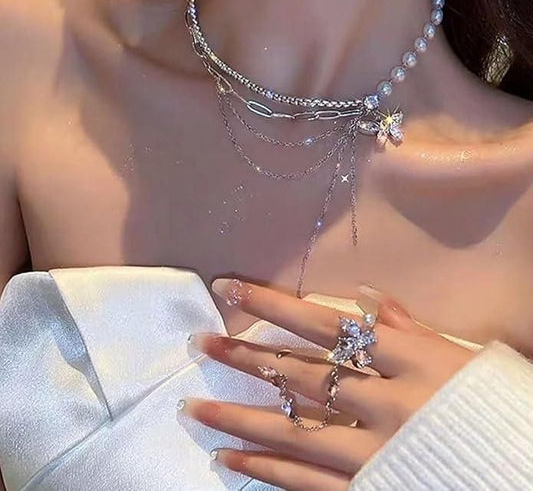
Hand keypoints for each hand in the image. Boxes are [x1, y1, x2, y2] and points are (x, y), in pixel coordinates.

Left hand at [181, 280, 473, 490]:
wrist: (523, 474)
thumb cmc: (494, 410)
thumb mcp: (460, 358)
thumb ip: (409, 327)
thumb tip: (361, 294)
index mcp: (411, 362)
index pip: (327, 326)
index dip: (274, 306)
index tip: (230, 289)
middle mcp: (386, 404)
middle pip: (300, 375)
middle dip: (245, 357)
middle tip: (200, 343)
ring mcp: (373, 454)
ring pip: (291, 431)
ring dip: (237, 418)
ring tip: (191, 408)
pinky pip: (304, 484)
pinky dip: (262, 471)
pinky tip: (225, 461)